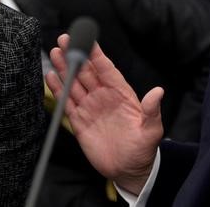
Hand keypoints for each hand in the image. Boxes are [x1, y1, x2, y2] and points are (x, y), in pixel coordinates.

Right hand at [45, 34, 163, 194]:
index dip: (96, 54)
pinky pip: (67, 102)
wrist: (129, 170)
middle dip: (75, 54)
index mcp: (121, 93)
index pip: (106, 69)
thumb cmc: (143, 149)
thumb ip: (152, 111)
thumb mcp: (151, 131)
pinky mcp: (79, 121)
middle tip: (64, 39)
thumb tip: (158, 92)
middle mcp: (103, 96)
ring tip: (55, 51)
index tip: (87, 38)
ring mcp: (90, 107)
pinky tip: (51, 76)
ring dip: (65, 68)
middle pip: (86, 71)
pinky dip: (58, 89)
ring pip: (74, 83)